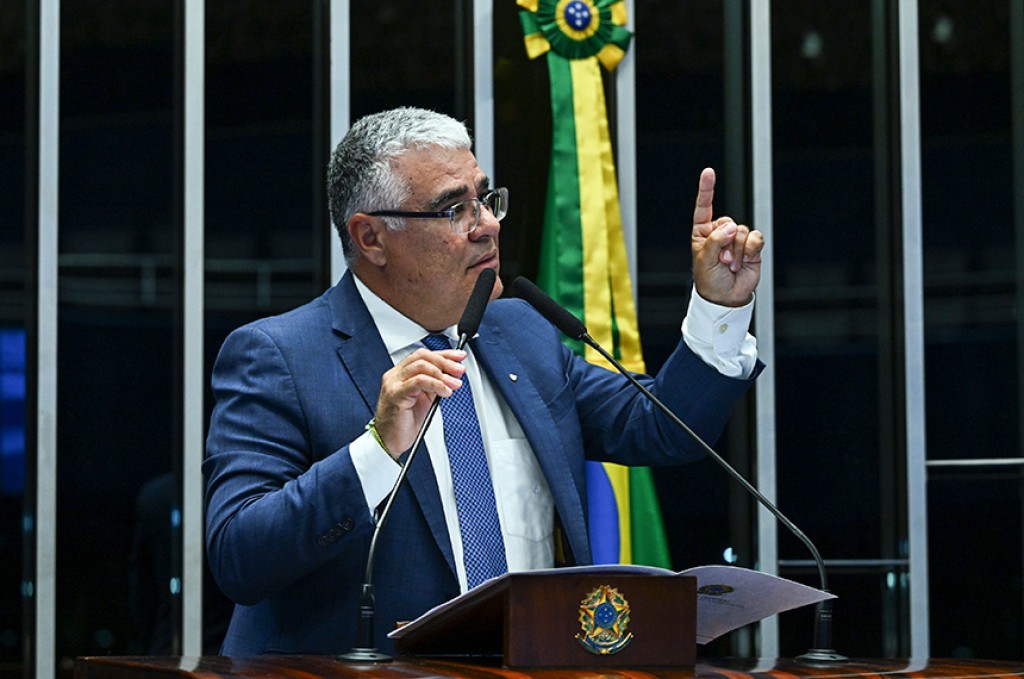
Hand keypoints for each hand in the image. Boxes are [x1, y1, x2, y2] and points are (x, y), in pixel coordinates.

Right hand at [372, 347, 465, 458]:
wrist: (389, 442)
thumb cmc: (403, 423)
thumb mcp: (424, 399)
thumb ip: (434, 385)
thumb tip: (452, 375)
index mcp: (401, 374)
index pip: (423, 355)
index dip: (444, 354)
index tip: (459, 357)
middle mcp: (395, 376)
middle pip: (422, 357)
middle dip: (446, 362)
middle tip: (460, 370)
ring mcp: (393, 383)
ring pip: (421, 366)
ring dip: (443, 374)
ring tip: (455, 384)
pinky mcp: (395, 394)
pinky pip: (418, 381)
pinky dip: (436, 384)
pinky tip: (445, 391)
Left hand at [691, 167, 763, 305]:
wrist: (726, 297)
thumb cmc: (710, 281)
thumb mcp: (705, 260)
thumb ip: (716, 241)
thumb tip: (732, 227)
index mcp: (703, 232)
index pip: (704, 207)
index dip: (707, 189)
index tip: (709, 172)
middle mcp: (720, 232)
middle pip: (728, 221)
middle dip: (725, 243)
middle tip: (721, 261)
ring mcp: (736, 239)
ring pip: (742, 231)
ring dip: (737, 251)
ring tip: (731, 265)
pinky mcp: (752, 246)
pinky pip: (756, 238)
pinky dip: (751, 249)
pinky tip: (746, 260)